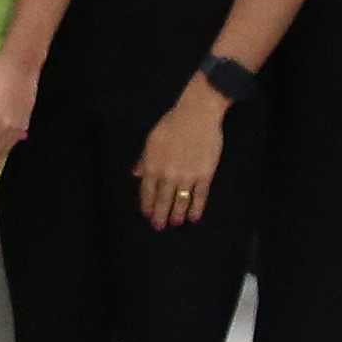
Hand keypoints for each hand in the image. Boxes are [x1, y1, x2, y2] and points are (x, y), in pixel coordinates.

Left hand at [133, 82, 228, 229]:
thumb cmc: (172, 124)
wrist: (197, 116)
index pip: (147, 191)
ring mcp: (187, 177)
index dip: (147, 204)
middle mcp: (168, 175)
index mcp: (153, 166)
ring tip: (175, 223)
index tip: (147, 213)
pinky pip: (200, 197)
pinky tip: (194, 217)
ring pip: (180, 202)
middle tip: (159, 226)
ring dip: (177, 215)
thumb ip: (144, 159)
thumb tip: (136, 174)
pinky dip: (196, 208)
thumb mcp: (151, 140)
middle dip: (160, 215)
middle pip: (162, 201)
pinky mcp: (204, 176)